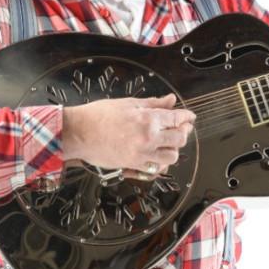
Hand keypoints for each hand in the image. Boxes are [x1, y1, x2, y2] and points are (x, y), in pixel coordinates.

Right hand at [61, 93, 194, 179]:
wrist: (78, 133)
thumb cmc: (98, 116)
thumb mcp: (128, 103)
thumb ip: (153, 103)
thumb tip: (170, 100)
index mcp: (147, 120)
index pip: (176, 119)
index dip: (186, 117)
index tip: (189, 116)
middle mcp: (148, 139)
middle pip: (179, 139)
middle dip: (184, 131)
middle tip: (182, 126)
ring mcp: (141, 155)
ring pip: (172, 156)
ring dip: (174, 148)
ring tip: (170, 141)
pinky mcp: (134, 166)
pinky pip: (157, 168)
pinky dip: (161, 162)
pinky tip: (159, 155)